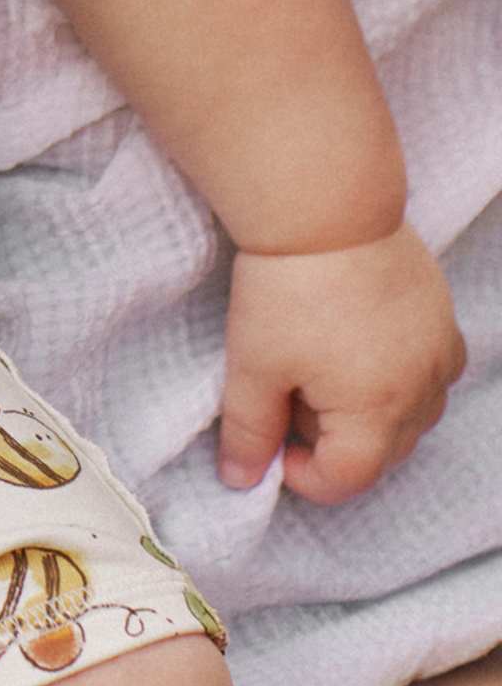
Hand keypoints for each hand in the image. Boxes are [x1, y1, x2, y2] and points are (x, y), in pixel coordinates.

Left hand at [218, 222, 464, 499]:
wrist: (325, 206)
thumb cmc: (287, 288)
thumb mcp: (253, 366)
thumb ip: (249, 430)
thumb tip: (241, 479)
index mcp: (377, 413)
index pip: (347, 479)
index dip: (302, 473)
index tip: (271, 438)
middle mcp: (423, 391)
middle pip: (382, 452)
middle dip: (332, 440)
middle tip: (288, 394)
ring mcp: (440, 353)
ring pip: (410, 416)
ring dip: (367, 412)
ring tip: (317, 365)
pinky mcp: (443, 318)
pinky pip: (430, 374)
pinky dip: (397, 378)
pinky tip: (354, 344)